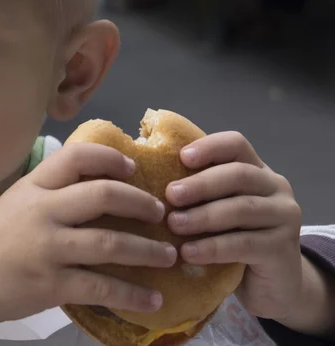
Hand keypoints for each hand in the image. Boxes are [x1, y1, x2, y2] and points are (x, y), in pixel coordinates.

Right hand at [0, 143, 177, 329]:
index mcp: (33, 186)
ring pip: (111, 241)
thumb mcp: (14, 203)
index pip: (77, 156)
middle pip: (104, 194)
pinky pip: (102, 286)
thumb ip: (49, 195)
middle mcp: (42, 210)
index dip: (111, 158)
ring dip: (148, 250)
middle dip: (142, 203)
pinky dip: (132, 294)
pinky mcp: (50, 283)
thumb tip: (94, 193)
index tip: (132, 168)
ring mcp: (47, 246)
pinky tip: (152, 299)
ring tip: (168, 256)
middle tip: (161, 213)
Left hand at [164, 132, 302, 322]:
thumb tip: (147, 179)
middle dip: (201, 184)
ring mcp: (284, 217)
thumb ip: (196, 195)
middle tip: (170, 195)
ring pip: (242, 208)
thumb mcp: (215, 212)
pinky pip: (245, 244)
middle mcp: (275, 187)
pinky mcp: (283, 249)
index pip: (236, 144)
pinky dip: (213, 247)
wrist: (271, 288)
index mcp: (256, 170)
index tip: (182, 157)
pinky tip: (189, 253)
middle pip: (239, 174)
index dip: (209, 147)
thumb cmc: (232, 242)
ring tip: (174, 224)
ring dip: (203, 216)